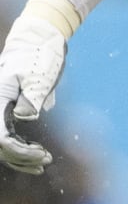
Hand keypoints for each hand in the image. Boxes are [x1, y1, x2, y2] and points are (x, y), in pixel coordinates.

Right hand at [0, 15, 67, 173]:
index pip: (0, 138)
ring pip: (2, 145)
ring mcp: (0, 110)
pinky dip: (21, 149)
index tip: (40, 154)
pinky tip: (37, 156)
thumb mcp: (38, 75)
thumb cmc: (40, 56)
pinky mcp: (7, 111)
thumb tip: (24, 117)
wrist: (39, 41)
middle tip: (46, 160)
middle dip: (21, 157)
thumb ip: (31, 96)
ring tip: (44, 162)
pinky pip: (8, 137)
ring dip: (20, 157)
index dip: (17, 151)